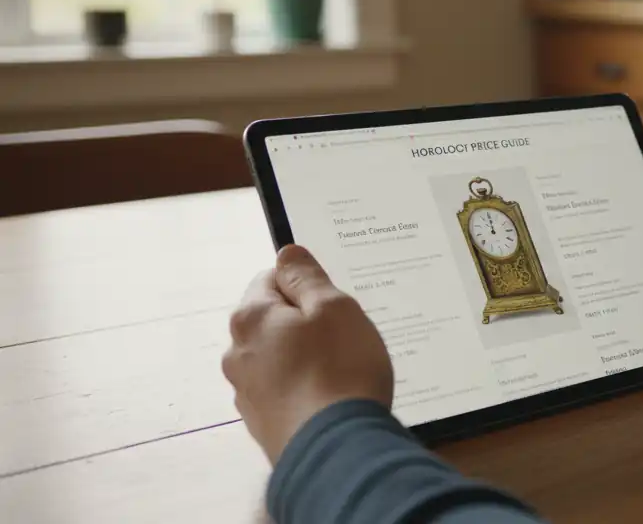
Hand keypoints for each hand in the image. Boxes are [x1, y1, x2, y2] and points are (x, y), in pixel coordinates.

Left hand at [222, 245, 392, 463]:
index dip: (306, 284)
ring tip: (341, 371)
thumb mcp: (333, 307)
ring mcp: (246, 391)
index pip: (272, 278)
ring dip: (304, 356)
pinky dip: (304, 387)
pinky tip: (330, 398)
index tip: (334, 302)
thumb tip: (287, 252)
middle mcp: (237, 352)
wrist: (335, 451)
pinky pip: (284, 389)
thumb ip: (306, 276)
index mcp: (251, 317)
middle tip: (344, 335)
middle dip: (305, 322)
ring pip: (278, 356)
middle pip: (273, 319)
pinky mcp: (262, 422)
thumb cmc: (340, 370)